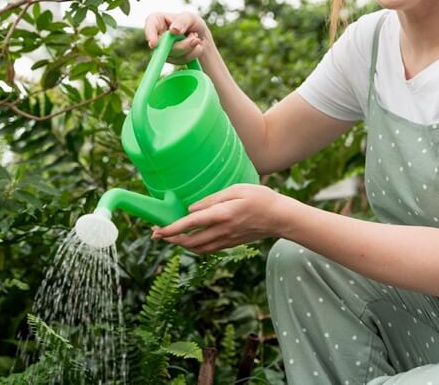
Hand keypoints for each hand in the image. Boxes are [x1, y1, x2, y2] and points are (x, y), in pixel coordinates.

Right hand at [143, 11, 211, 64]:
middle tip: (195, 39)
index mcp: (158, 21)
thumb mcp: (191, 18)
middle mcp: (158, 36)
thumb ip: (182, 21)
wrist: (203, 38)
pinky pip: (180, 61)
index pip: (150, 25)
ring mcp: (163, 49)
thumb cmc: (193, 24)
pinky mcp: (171, 59)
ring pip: (174, 54)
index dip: (150, 34)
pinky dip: (192, 55)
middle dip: (181, 45)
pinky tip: (195, 48)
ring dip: (190, 48)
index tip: (154, 44)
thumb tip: (173, 30)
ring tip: (196, 39)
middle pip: (162, 45)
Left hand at [151, 184, 292, 253]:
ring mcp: (226, 240)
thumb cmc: (261, 198)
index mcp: (221, 215)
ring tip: (170, 236)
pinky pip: (207, 249)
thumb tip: (191, 209)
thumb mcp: (236, 190)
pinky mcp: (231, 243)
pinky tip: (190, 239)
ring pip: (197, 248)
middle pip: (189, 241)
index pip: (190, 224)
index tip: (157, 230)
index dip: (171, 229)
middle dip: (170, 239)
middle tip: (157, 233)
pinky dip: (194, 246)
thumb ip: (212, 199)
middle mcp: (221, 231)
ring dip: (181, 244)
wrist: (280, 218)